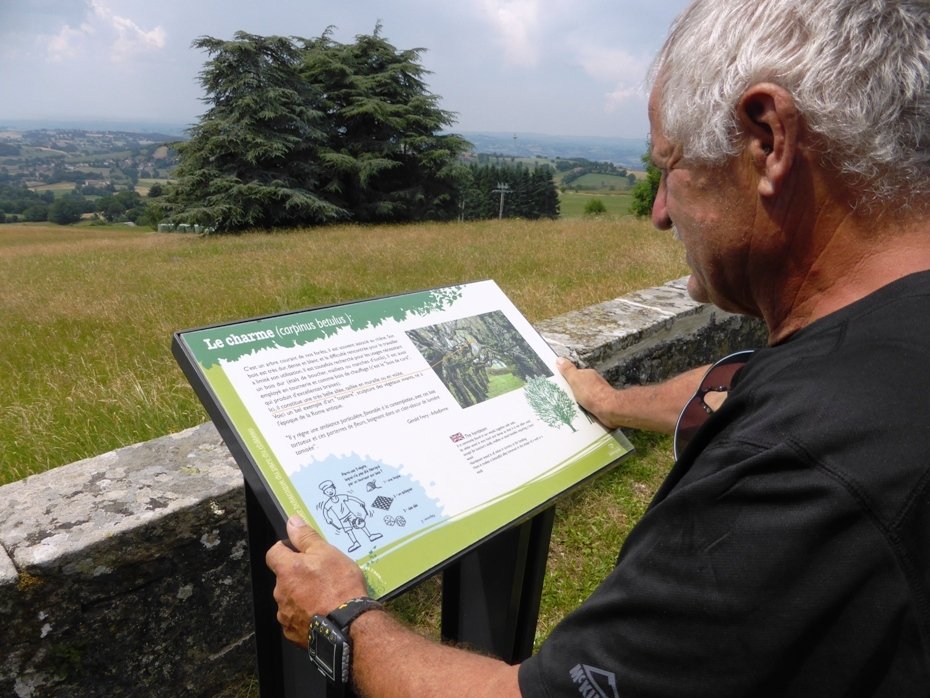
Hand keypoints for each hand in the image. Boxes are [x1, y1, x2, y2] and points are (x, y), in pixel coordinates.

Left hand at [265, 515, 368, 646]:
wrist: (349, 625)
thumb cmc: (340, 587)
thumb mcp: (328, 553)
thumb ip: (306, 537)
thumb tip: (292, 522)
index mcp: (287, 570)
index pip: (273, 553)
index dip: (286, 549)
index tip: (300, 551)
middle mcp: (280, 592)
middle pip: (283, 577)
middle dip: (297, 575)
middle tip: (321, 576)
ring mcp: (285, 614)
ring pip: (289, 599)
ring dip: (301, 596)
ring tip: (324, 597)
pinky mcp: (292, 632)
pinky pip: (295, 619)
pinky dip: (305, 615)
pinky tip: (321, 613)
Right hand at [556, 357, 623, 428]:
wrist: (608, 409)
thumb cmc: (592, 393)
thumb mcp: (575, 379)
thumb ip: (568, 370)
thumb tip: (560, 359)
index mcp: (588, 374)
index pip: (575, 374)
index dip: (567, 379)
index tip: (560, 386)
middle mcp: (594, 382)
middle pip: (579, 385)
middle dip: (572, 391)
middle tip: (564, 396)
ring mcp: (598, 393)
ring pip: (584, 396)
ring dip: (578, 400)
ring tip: (571, 405)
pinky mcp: (600, 404)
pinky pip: (588, 405)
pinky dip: (584, 407)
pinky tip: (580, 410)